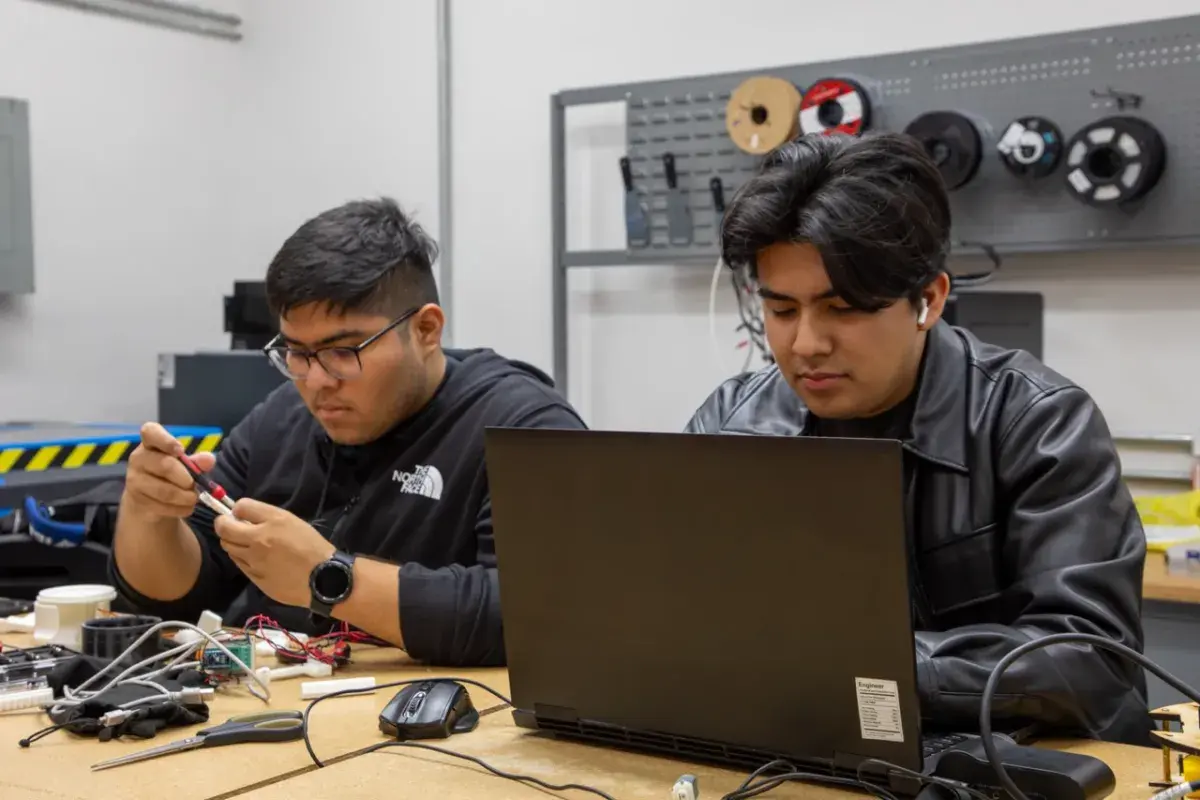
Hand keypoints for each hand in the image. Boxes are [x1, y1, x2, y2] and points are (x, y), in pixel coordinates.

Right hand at [122, 422, 215, 520]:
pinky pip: (162, 506)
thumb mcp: (185, 465)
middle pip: (165, 465)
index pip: (150, 432)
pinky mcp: (137, 500)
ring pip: (165, 490)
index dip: (166, 439)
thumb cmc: (170, 474)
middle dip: (186, 478)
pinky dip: (180, 509)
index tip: (180, 450)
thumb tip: (209, 459)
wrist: (149, 499)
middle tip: (196, 485)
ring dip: (185, 497)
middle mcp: (138, 458)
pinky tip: (186, 508)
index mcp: (150, 442)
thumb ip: (197, 461)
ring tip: (194, 498)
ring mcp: (134, 479)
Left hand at [213, 499, 335, 607]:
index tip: (240, 515)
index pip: (240, 507)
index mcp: (271, 522)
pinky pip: (239, 564)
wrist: (323, 578)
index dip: (237, 510)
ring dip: (233, 543)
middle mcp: (257, 540)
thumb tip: (241, 514)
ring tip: (247, 545)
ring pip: (228, 548)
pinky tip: (256, 559)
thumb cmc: (311, 546)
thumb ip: (266, 516)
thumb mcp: (292, 521)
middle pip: (224, 530)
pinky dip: (242, 558)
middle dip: (225, 526)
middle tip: (234, 528)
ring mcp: (253, 561)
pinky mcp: (254, 578)